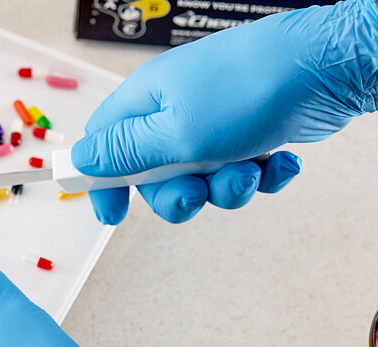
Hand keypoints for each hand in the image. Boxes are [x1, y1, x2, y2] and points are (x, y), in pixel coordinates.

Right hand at [72, 0, 377, 224]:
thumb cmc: (248, 92)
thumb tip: (80, 159)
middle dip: (179, 195)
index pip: (103, 145)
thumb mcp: (175, 134)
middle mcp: (174, 112)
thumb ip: (124, 154)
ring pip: (200, 180)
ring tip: (250, 169)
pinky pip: (236, 172)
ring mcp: (212, 123)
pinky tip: (276, 163)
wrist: (328, 68)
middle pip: (154, 175)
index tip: (113, 215)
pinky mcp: (245, 134)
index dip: (104, 183)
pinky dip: (257, 177)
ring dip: (226, 189)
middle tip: (200, 189)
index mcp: (146, 103)